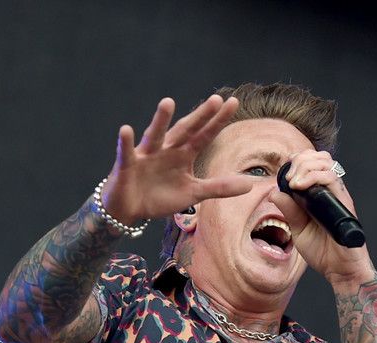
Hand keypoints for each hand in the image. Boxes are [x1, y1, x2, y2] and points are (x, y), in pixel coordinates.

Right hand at [101, 95, 252, 223]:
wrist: (131, 209)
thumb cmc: (161, 196)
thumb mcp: (194, 193)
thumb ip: (219, 187)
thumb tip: (250, 185)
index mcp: (184, 154)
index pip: (204, 135)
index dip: (218, 121)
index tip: (233, 102)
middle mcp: (167, 149)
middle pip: (185, 130)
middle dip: (199, 116)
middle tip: (215, 100)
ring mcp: (147, 155)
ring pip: (155, 135)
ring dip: (161, 120)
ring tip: (168, 103)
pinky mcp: (127, 165)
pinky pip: (126, 153)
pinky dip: (126, 143)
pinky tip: (126, 130)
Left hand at [271, 150, 375, 288]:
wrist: (340, 270)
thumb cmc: (323, 252)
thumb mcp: (298, 229)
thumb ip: (289, 211)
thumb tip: (274, 192)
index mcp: (321, 195)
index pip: (313, 163)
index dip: (298, 160)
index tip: (284, 171)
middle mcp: (332, 192)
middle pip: (320, 158)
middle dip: (300, 160)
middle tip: (287, 177)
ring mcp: (339, 196)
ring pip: (326, 163)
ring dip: (304, 166)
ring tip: (292, 181)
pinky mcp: (344, 203)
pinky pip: (331, 179)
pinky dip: (312, 177)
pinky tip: (298, 186)